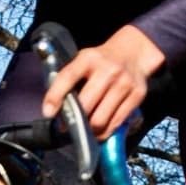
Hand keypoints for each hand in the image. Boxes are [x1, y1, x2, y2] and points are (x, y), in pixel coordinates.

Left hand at [41, 25, 163, 139]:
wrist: (134, 52)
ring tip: (86, 130)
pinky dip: (105, 132)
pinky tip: (100, 130)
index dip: (55, 96)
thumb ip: (70, 79)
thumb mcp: (84, 60)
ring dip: (90, 130)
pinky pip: (116, 123)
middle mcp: (108, 70)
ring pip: (100, 120)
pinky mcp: (137, 95)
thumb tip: (55, 109)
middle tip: (69, 126)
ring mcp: (124, 83)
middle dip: (75, 120)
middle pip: (86, 106)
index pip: (68, 77)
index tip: (48, 113)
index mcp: (89, 59)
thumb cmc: (102, 60)